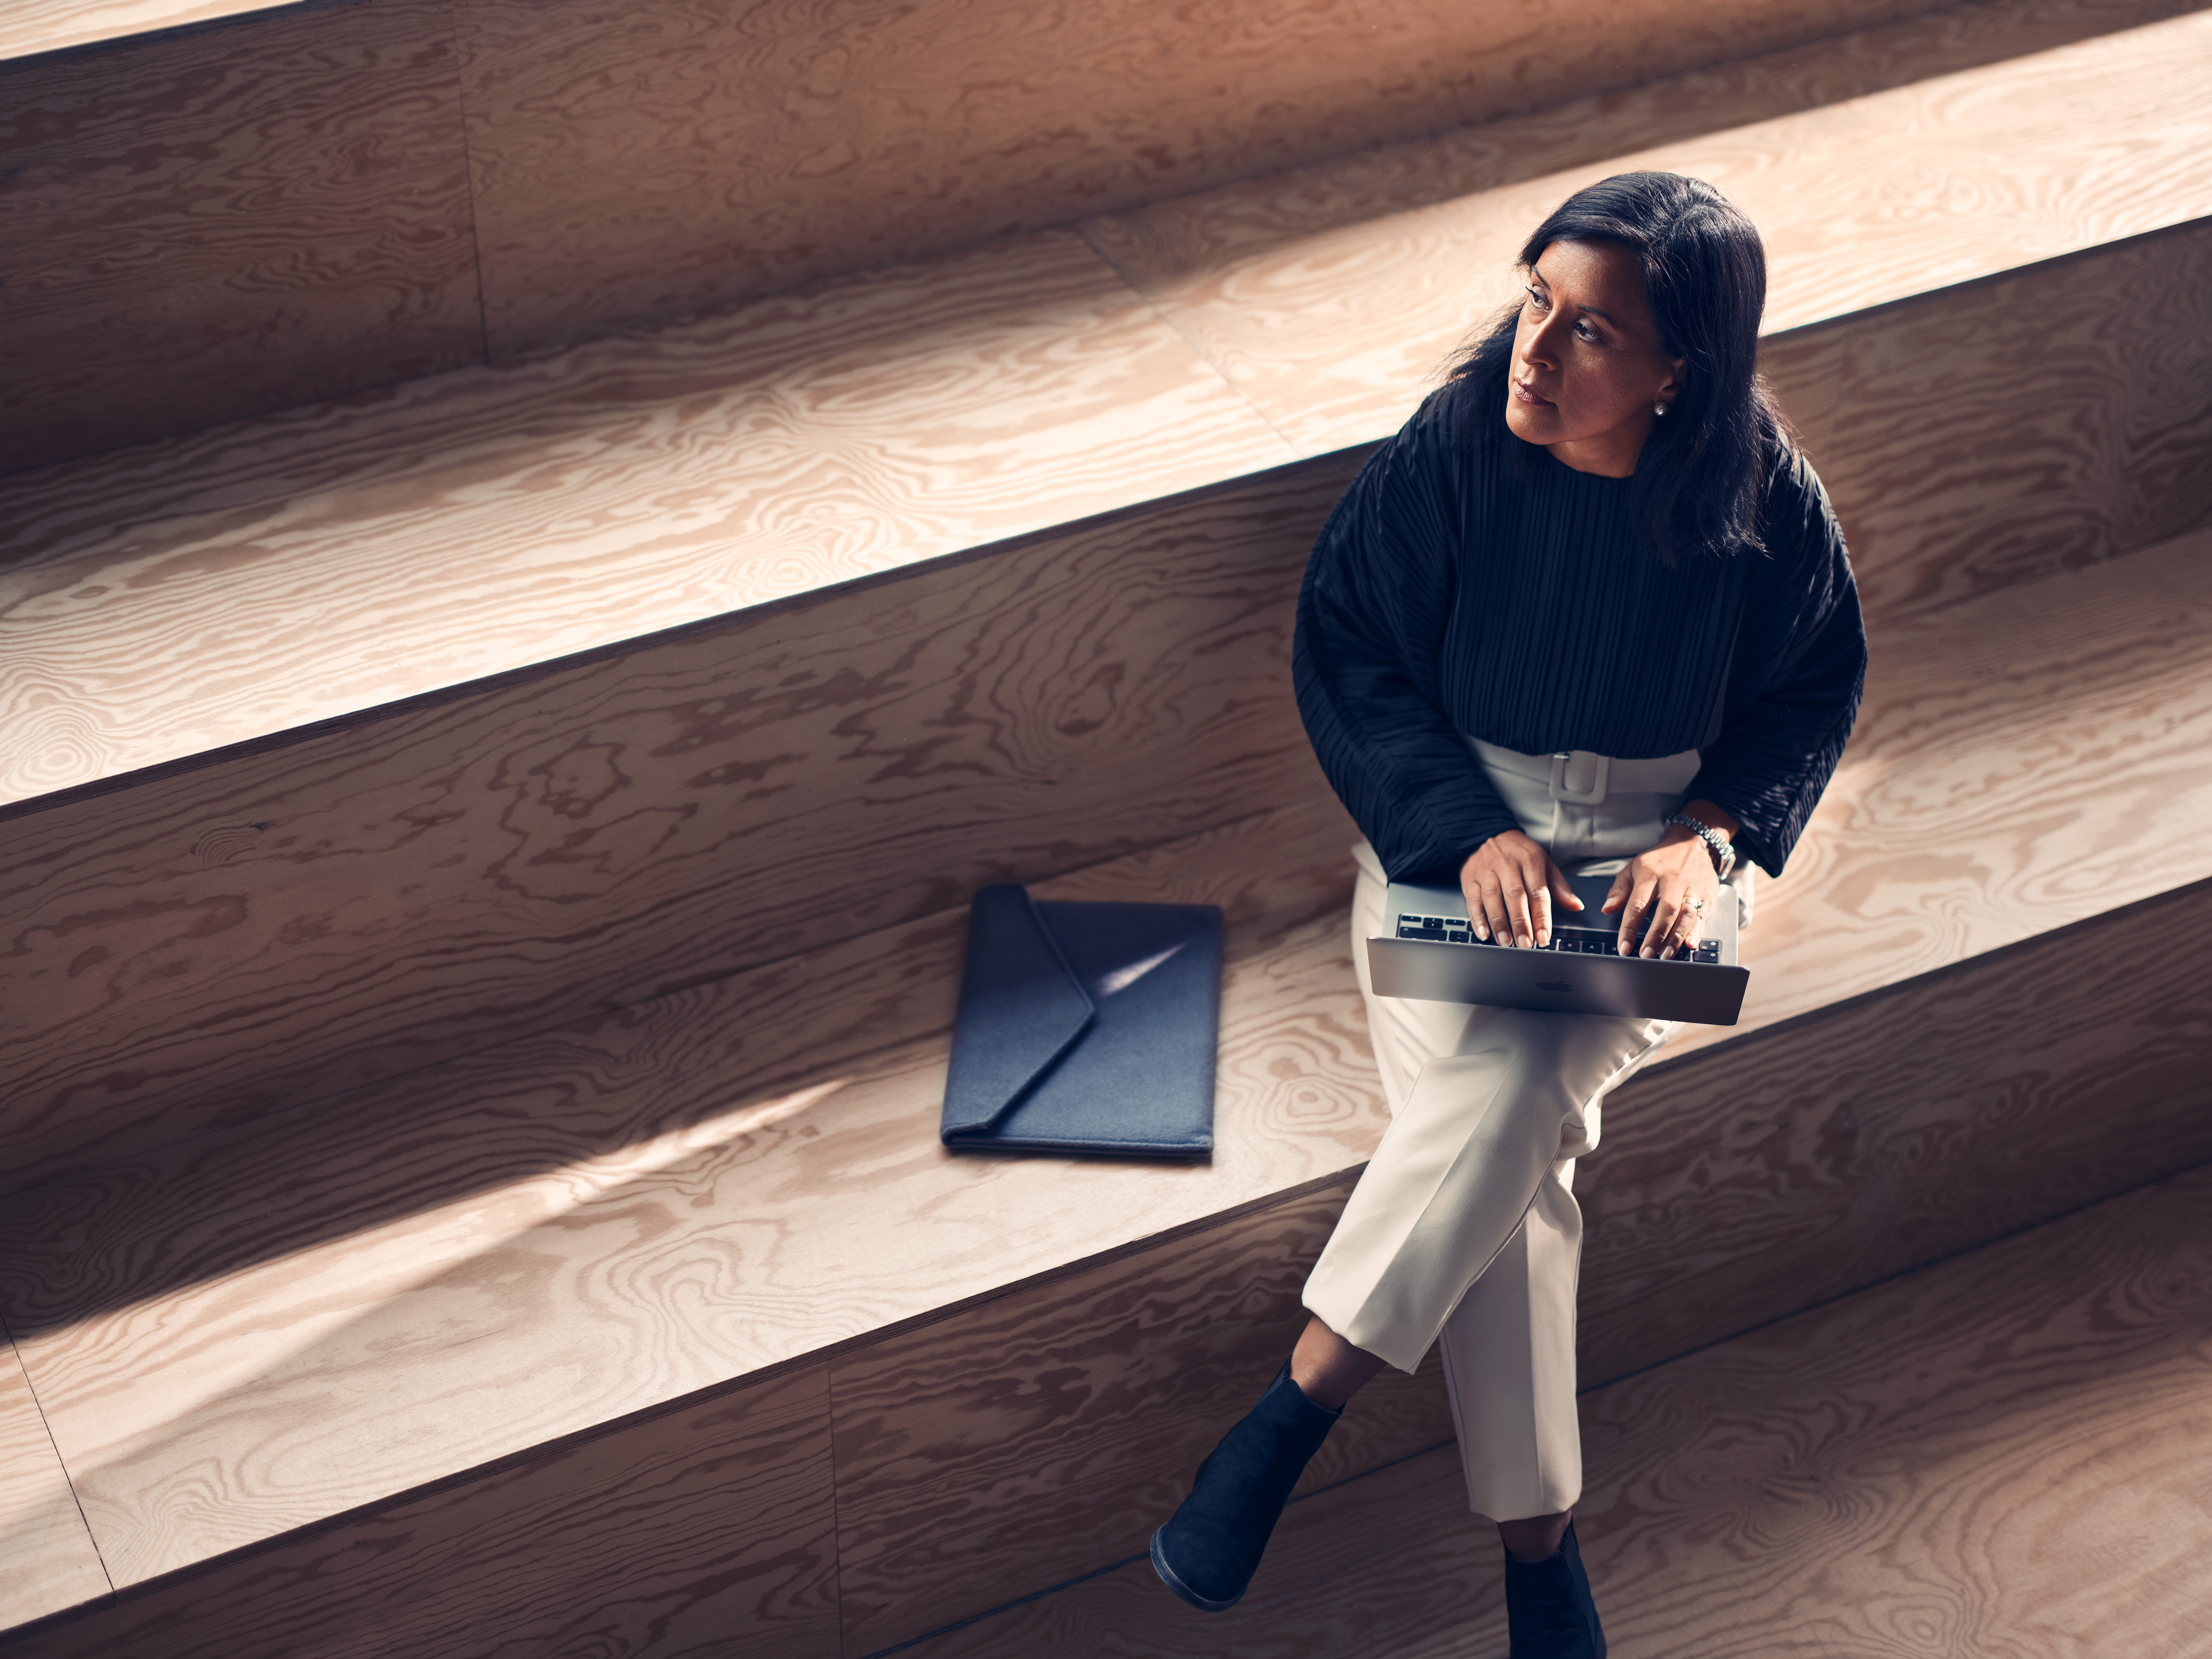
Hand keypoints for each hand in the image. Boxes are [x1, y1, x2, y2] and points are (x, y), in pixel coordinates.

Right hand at [1461, 830, 1581, 948]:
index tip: (1544, 937)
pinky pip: (1472, 899)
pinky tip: (1483, 932)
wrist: (1485, 834)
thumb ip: (1559, 886)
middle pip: (1515, 895)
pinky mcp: (1470, 878)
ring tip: (1505, 941)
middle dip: (1520, 922)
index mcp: (1530, 861)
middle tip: (1525, 943)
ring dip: (1498, 922)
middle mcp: (1507, 865)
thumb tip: (1576, 905)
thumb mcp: (1543, 862)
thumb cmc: (1518, 853)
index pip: (1538, 892)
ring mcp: (1487, 872)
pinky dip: (1476, 917)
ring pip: (1492, 898)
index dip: (1541, 916)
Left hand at [1604, 827, 1722, 957]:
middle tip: (1646, 955)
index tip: (1623, 947)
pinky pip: (1703, 915)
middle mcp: (1672, 881)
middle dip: (1656, 935)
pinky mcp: (1708, 894)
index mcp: (1650, 874)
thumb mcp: (1633, 867)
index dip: (1629, 927)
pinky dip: (1697, 931)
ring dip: (1676, 937)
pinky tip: (1690, 945)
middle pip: (1665, 911)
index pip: (1637, 904)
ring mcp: (1692, 888)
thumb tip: (1607, 909)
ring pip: (1686, 914)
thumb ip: (1619, 889)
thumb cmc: (1658, 860)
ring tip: (1665, 955)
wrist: (1691, 842)